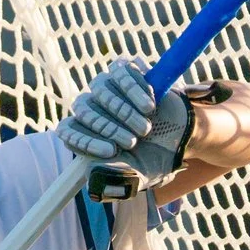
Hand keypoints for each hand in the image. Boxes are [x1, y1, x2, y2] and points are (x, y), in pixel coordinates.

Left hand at [59, 57, 190, 182]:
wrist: (182, 138)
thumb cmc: (151, 159)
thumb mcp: (133, 177)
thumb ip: (111, 179)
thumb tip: (92, 176)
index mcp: (85, 132)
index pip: (67, 129)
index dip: (84, 140)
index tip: (111, 152)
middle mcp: (93, 107)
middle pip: (84, 107)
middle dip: (108, 127)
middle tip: (133, 143)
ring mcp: (109, 87)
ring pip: (101, 87)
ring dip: (123, 110)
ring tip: (145, 128)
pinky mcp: (128, 71)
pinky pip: (121, 71)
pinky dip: (135, 88)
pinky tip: (151, 106)